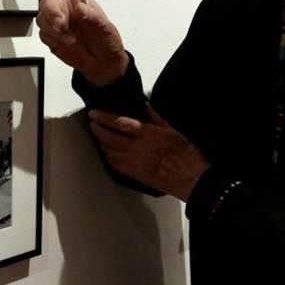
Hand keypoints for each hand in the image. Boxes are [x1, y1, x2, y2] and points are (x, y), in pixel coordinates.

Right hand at [25, 0, 128, 85]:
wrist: (102, 63)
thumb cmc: (107, 40)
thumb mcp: (105, 28)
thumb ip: (92, 18)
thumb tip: (79, 8)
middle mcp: (64, 6)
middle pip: (47, 2)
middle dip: (52, 14)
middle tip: (62, 26)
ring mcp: (56, 21)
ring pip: (41, 18)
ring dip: (54, 30)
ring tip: (70, 39)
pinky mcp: (50, 36)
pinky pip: (43, 34)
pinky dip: (53, 39)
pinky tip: (65, 43)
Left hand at [89, 104, 209, 199]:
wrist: (192, 179)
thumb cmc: (186, 155)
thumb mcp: (172, 130)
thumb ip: (155, 117)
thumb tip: (144, 105)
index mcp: (148, 135)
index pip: (120, 123)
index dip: (104, 118)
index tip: (94, 113)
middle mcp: (138, 149)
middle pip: (110, 138)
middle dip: (98, 130)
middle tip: (93, 123)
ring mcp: (135, 163)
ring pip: (110, 152)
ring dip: (101, 143)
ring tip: (98, 135)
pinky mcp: (135, 175)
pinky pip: (116, 165)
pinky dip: (108, 157)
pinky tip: (107, 152)